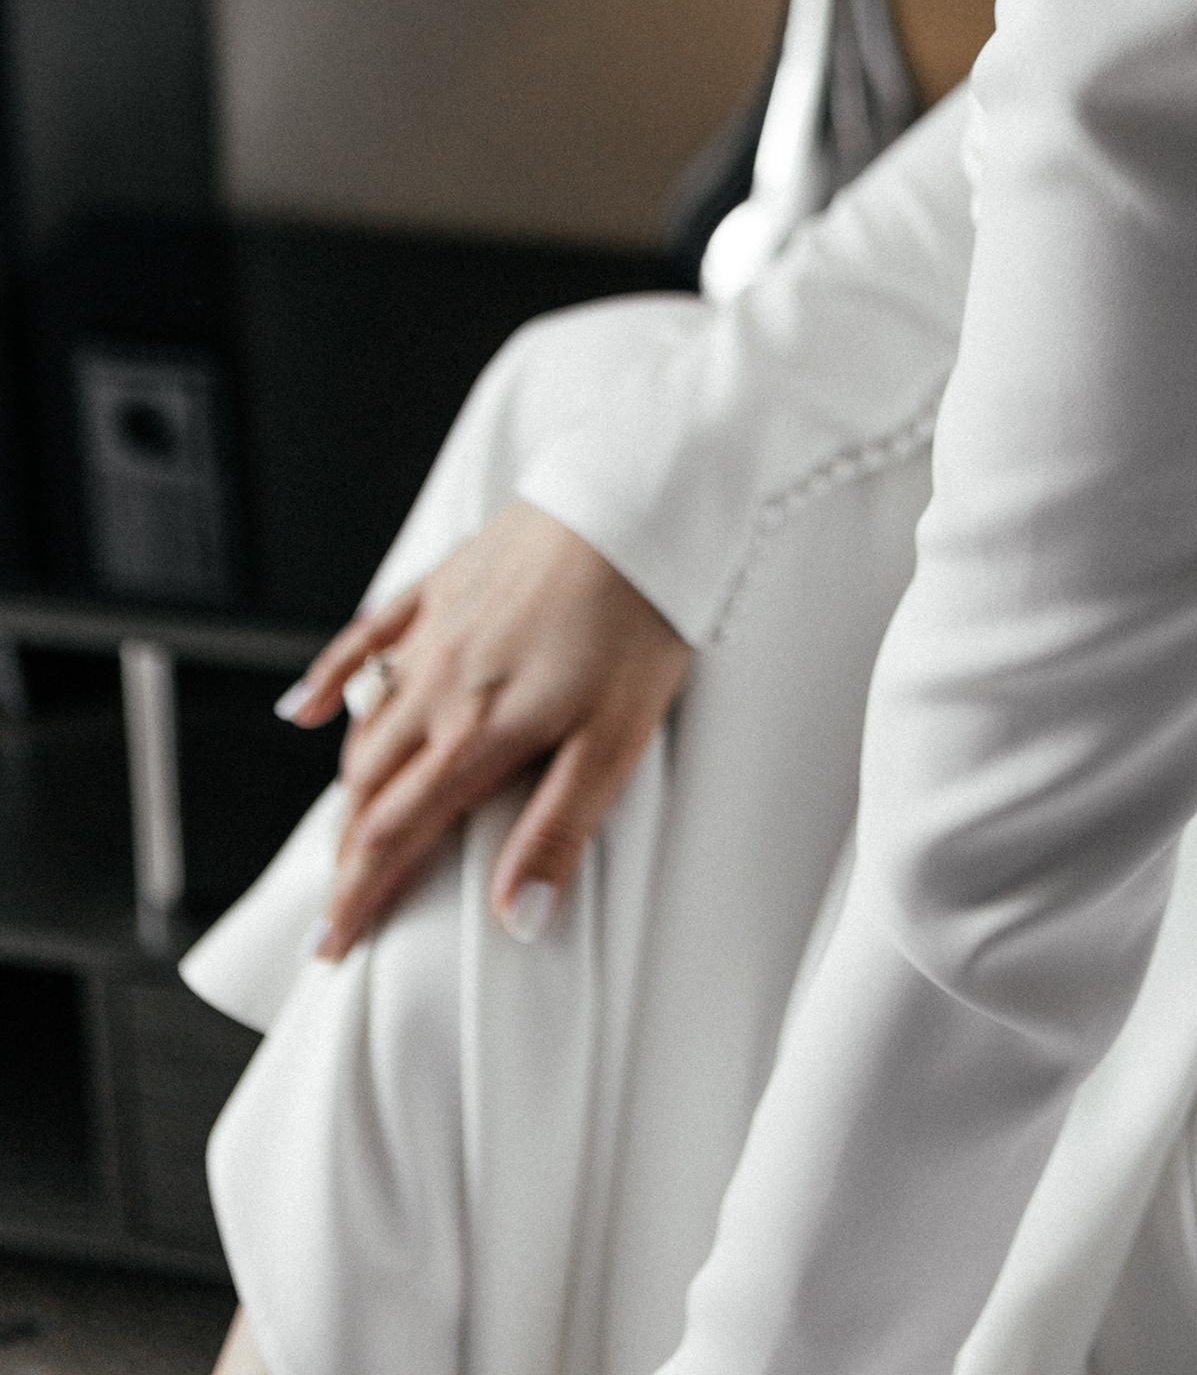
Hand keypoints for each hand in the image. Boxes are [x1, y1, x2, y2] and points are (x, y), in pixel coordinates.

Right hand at [278, 500, 690, 957]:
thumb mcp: (616, 742)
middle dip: (349, 852)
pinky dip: (330, 679)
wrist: (635, 502)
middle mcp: (440, 686)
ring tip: (349, 828)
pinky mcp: (442, 583)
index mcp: (479, 734)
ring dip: (350, 783)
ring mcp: (434, 632)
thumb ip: (558, 829)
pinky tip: (305, 707)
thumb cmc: (640, 617)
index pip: (396, 835)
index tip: (333, 947)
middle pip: (370, 787)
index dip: (359, 898)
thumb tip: (515, 918)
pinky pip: (366, 638)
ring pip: (366, 724)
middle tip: (342, 901)